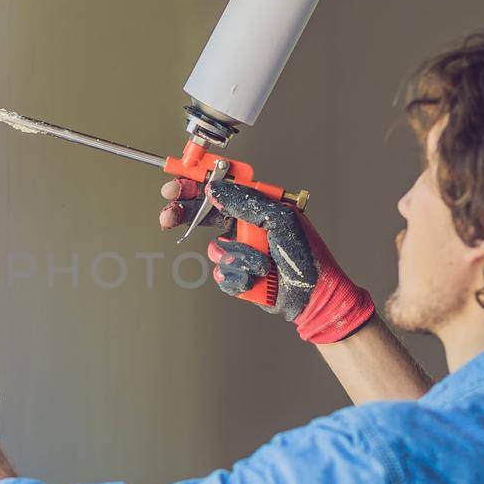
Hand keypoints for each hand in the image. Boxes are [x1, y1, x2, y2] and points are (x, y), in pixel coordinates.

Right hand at [158, 178, 374, 343]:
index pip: (220, 189)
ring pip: (215, 250)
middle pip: (203, 215)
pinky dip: (239, 278)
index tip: (175, 185)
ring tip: (260, 263)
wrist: (314, 299)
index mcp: (257, 208)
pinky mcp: (236, 275)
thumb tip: (216, 191)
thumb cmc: (307, 257)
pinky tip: (257, 279)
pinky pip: (221, 273)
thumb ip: (246, 203)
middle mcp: (245, 227)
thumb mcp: (281, 220)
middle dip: (186, 215)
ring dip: (237, 258)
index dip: (194, 185)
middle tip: (170, 215)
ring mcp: (239, 252)